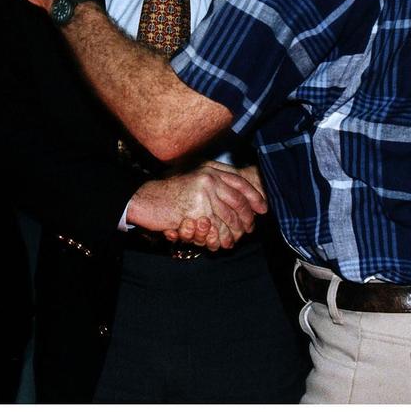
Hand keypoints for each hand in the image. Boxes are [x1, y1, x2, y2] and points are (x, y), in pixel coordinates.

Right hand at [129, 161, 265, 251]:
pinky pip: (216, 226)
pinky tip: (223, 242)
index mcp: (209, 169)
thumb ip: (213, 184)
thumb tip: (237, 196)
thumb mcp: (193, 180)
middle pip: (238, 199)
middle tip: (251, 227)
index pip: (239, 181)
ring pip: (230, 215)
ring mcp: (204, 193)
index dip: (253, 195)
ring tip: (237, 237)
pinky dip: (222, 237)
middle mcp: (209, 178)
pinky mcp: (198, 209)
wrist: (147, 200)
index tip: (262, 207)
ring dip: (236, 229)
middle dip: (248, 216)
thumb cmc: (169, 193)